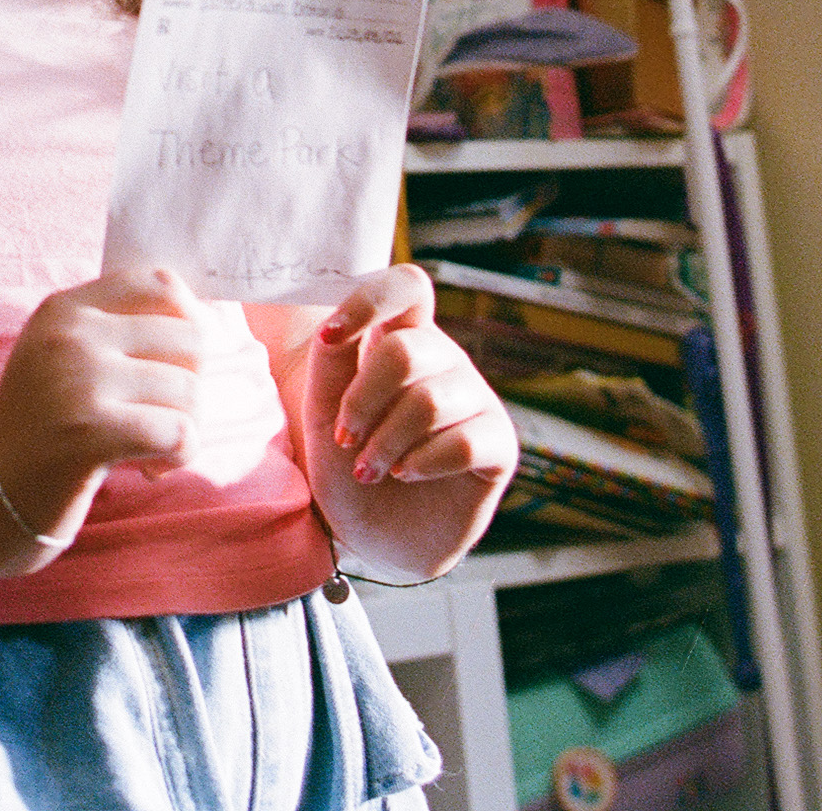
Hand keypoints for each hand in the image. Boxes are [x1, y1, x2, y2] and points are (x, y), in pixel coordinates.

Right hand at [0, 268, 209, 554]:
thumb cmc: (38, 430)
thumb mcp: (59, 359)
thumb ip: (114, 332)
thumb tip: (205, 323)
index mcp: (65, 309)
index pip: (160, 283)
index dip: (191, 320)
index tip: (179, 363)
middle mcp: (71, 335)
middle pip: (191, 337)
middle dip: (193, 382)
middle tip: (166, 415)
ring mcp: (79, 381)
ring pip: (190, 390)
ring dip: (187, 428)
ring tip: (153, 450)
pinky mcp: (90, 433)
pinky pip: (180, 432)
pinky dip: (181, 456)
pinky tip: (151, 469)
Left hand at [303, 265, 516, 575]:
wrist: (372, 535)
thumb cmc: (347, 464)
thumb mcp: (322, 411)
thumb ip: (331, 362)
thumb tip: (336, 330)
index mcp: (402, 339)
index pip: (407, 286)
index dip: (370, 300)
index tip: (329, 338)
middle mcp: (443, 360)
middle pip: (406, 351)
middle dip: (362, 401)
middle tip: (345, 439)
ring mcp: (475, 399)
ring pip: (430, 401)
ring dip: (386, 443)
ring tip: (369, 469)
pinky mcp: (498, 444)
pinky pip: (463, 441)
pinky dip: (422, 463)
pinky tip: (408, 476)